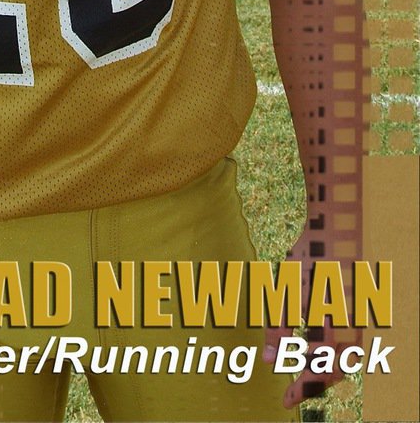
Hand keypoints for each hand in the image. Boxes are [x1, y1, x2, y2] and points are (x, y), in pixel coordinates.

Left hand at [263, 229, 357, 409]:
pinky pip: (346, 338)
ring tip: (298, 366)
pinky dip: (329, 347)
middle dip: (312, 379)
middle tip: (291, 389)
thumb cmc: (310, 255)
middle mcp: (353, 326)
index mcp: (337, 326)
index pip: (321, 372)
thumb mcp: (286, 290)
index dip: (302, 389)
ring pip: (342, 356)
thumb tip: (268, 361)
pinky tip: (310, 344)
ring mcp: (357, 316)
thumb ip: (277, 327)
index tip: (286, 401)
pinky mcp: (356, 305)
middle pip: (335, 368)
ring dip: (320, 365)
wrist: (336, 222)